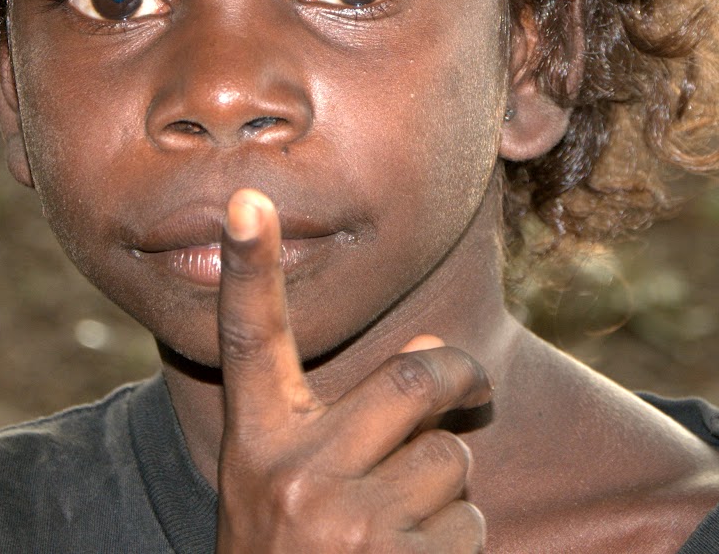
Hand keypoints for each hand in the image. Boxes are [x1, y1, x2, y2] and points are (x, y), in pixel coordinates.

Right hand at [214, 189, 490, 551]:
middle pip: (414, 380)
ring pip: (450, 462)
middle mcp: (294, 474)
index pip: (249, 341)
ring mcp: (347, 523)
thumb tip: (437, 357)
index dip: (251, 268)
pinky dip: (455, 546)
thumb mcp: (286, 487)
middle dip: (455, 381)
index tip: (250, 199)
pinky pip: (469, 525)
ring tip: (395, 533)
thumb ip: (344, 421)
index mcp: (254, 443)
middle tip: (469, 388)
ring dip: (445, 492)